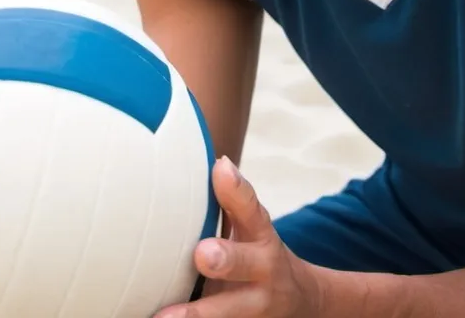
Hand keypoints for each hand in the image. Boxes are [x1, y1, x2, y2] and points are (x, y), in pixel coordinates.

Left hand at [155, 157, 322, 317]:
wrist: (300, 302)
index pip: (251, 207)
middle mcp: (263, 270)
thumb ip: (234, 199)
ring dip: (198, 314)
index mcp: (261, 235)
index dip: (236, 188)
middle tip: (203, 254)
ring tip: (164, 317)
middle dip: (226, 260)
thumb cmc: (258, 253)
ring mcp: (256, 307)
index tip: (221, 168)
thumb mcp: (252, 226)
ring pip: (230, 311)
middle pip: (244, 264)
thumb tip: (217, 162)